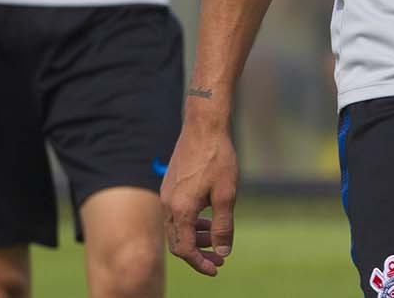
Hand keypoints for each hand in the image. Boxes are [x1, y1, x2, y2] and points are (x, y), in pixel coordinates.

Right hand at [159, 121, 239, 275]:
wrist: (204, 126)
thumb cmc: (218, 158)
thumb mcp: (226, 195)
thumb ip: (223, 226)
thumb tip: (222, 253)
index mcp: (181, 209)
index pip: (185, 249)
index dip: (200, 264)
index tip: (216, 269)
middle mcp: (168, 204)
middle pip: (178, 242)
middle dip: (198, 254)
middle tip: (219, 259)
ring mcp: (167, 195)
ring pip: (177, 228)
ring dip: (196, 237)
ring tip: (216, 239)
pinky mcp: (170, 186)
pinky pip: (176, 214)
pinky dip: (191, 222)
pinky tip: (208, 218)